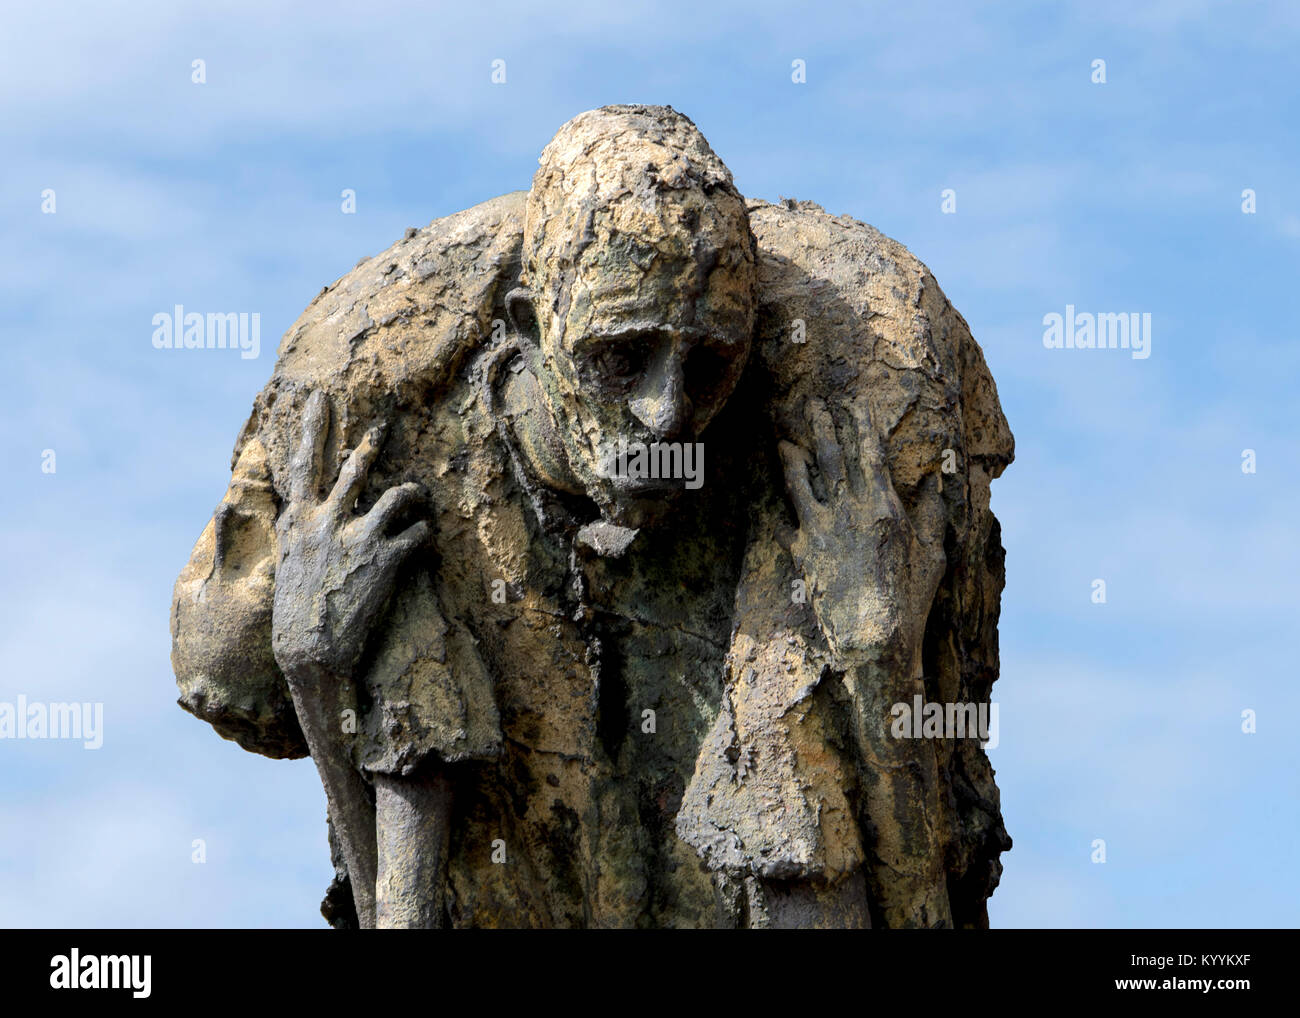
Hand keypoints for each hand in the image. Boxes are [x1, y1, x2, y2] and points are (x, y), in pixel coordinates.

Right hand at [271, 389, 428, 678]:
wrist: (310, 652)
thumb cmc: (295, 613)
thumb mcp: (285, 564)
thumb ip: (296, 533)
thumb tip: (296, 512)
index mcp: (297, 521)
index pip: (303, 464)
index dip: (311, 429)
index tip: (319, 401)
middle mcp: (326, 522)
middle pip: (352, 468)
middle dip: (370, 443)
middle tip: (383, 423)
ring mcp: (358, 538)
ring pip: (396, 495)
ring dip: (413, 492)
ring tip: (419, 493)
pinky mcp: (386, 559)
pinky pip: (418, 533)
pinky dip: (424, 533)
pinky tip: (425, 540)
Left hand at [778, 397, 945, 663]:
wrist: (871, 640)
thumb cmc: (909, 600)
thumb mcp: (933, 555)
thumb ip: (933, 515)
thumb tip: (936, 482)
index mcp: (882, 506)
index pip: (869, 454)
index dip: (861, 426)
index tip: (854, 405)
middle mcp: (848, 511)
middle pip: (832, 457)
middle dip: (823, 427)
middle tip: (814, 405)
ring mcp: (820, 531)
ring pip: (800, 483)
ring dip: (792, 458)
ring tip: (784, 442)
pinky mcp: (801, 554)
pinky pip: (784, 523)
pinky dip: (778, 508)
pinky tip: (771, 498)